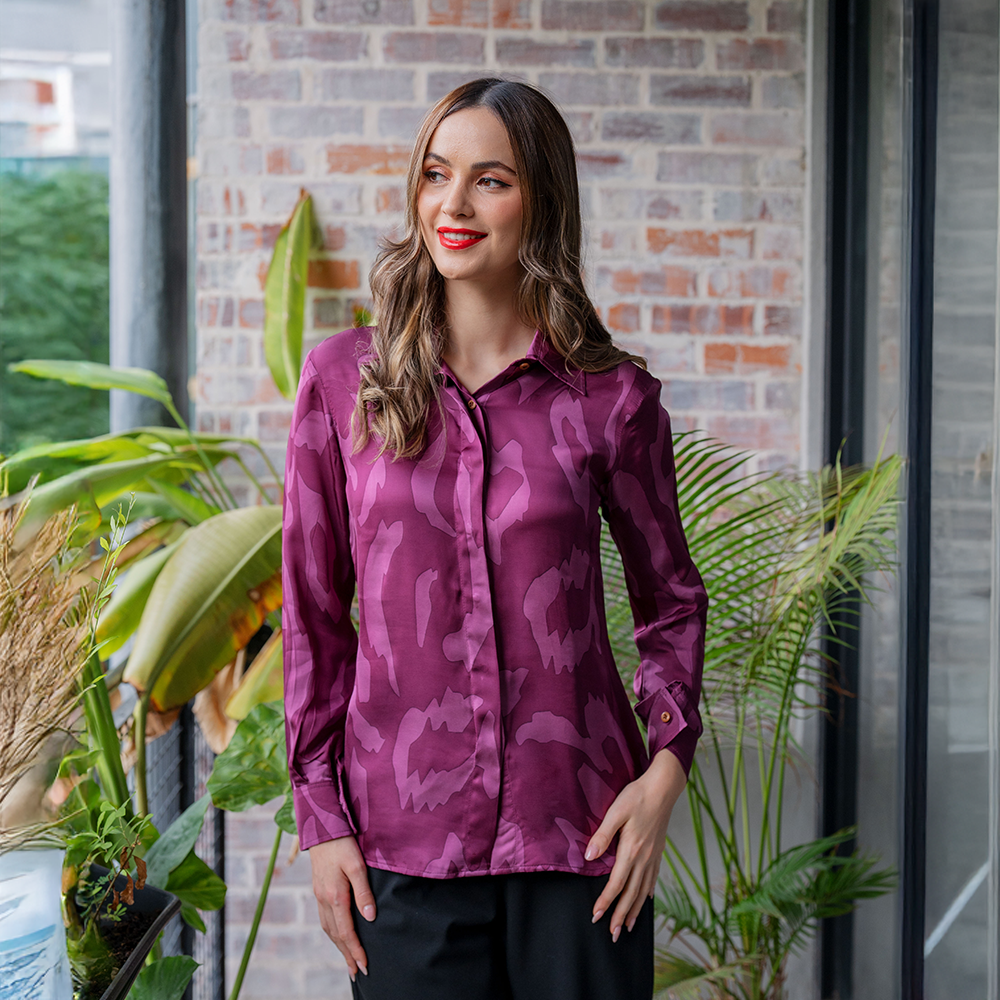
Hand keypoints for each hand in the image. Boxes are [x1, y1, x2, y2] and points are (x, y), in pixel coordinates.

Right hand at [309, 835, 375, 981]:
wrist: (322, 827)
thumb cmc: (343, 844)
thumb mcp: (357, 865)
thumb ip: (363, 891)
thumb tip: (370, 917)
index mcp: (335, 895)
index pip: (346, 931)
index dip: (356, 950)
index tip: (365, 965)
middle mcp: (324, 899)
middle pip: (335, 935)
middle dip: (347, 955)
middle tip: (357, 973)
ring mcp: (319, 895)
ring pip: (328, 928)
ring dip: (338, 946)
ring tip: (349, 960)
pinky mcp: (318, 890)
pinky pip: (324, 919)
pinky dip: (332, 933)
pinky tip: (338, 936)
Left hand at [585, 748, 686, 941]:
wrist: (663, 787)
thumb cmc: (637, 796)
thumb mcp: (616, 811)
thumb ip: (603, 835)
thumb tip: (589, 856)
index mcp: (632, 849)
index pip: (617, 883)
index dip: (606, 901)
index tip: (596, 916)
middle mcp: (644, 857)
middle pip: (631, 893)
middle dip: (621, 915)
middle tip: (613, 934)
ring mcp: (653, 856)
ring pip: (643, 890)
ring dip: (634, 909)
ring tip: (628, 926)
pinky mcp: (658, 851)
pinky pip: (653, 878)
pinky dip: (648, 892)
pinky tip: (645, 899)